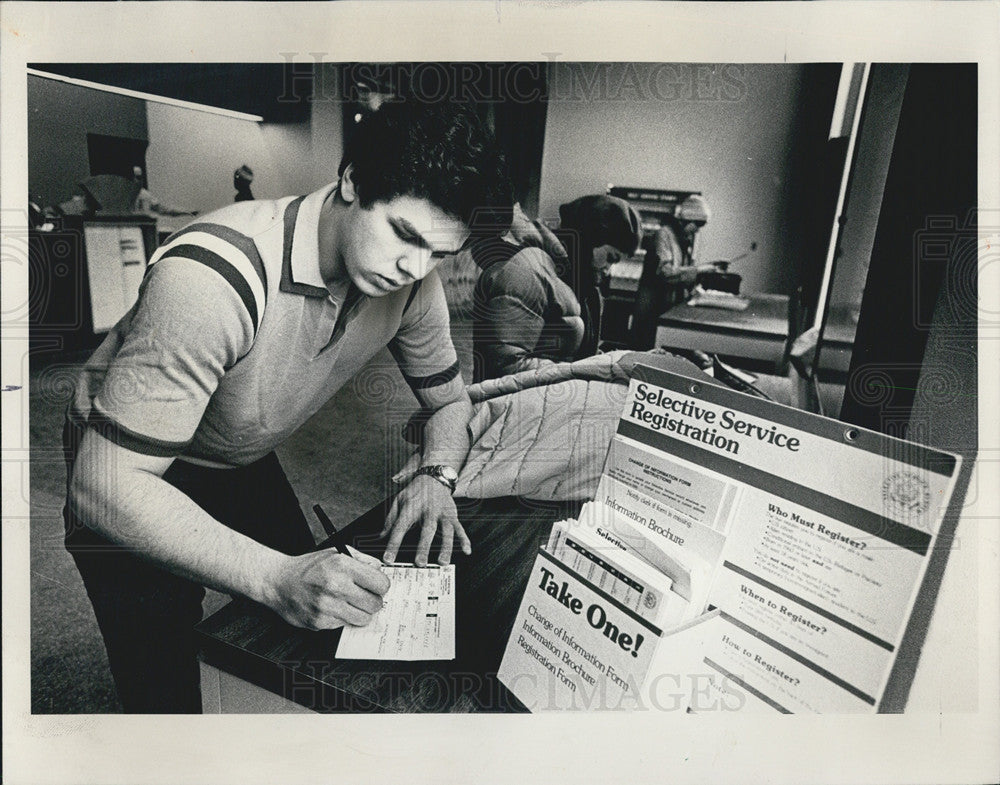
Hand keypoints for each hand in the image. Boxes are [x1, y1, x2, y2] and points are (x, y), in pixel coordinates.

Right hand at [263, 550, 389, 630]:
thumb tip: (381, 571)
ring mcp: (327, 606)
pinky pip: (344, 625)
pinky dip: (342, 618)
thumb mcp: (337, 553)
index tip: (376, 586)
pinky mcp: (320, 622)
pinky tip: (332, 607)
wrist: (278, 582)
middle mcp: (335, 586)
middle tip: (364, 596)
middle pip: (375, 604)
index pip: (381, 584)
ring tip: (349, 602)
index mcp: (342, 566)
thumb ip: (363, 560)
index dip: (381, 586)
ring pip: (363, 619)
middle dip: (372, 600)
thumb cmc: (309, 567)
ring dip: (359, 612)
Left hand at [381, 475, 470, 565]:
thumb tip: (381, 537)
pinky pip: (459, 527)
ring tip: (443, 562)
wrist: (433, 477)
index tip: (388, 559)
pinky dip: (464, 539)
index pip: (400, 527)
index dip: (393, 544)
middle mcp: (428, 510)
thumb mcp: (399, 500)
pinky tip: (467, 550)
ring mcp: (442, 512)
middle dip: (424, 547)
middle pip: (427, 530)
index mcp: (411, 507)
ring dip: (446, 547)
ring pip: (446, 530)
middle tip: (420, 563)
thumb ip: (390, 519)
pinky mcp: (453, 514)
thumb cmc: (414, 492)